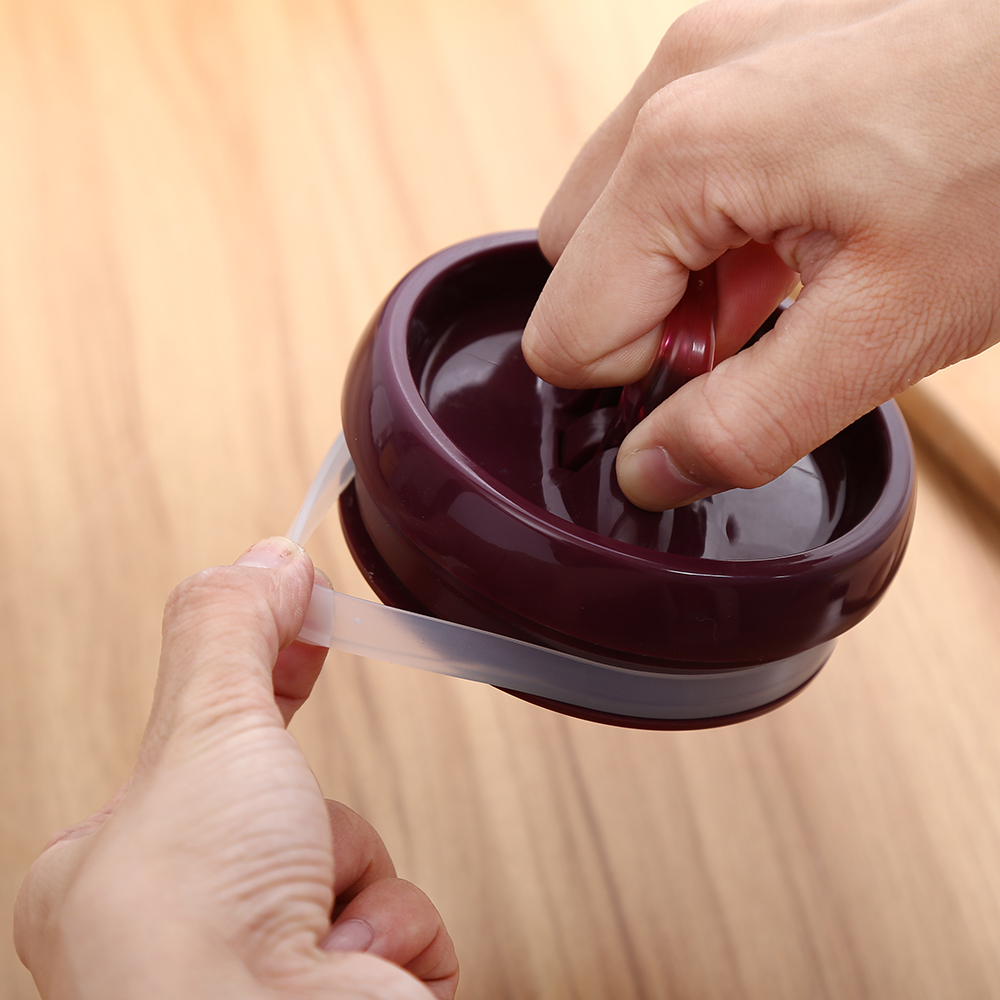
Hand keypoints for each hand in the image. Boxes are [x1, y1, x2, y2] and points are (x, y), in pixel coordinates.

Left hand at [14, 538, 458, 999]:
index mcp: (115, 866)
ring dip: (355, 878)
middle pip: (295, 802)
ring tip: (308, 922)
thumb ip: (230, 632)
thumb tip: (264, 562)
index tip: (305, 618)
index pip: (205, 738)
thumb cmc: (193, 933)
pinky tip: (351, 966)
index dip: (264, 673)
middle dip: (313, 819)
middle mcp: (183, 927)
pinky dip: (394, 932)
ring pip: (354, 856)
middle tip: (289, 836)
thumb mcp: (204, 732)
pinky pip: (405, 919)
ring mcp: (266, 970)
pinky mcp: (345, 997)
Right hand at [522, 0, 999, 508]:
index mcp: (684, 151)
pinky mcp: (743, 52)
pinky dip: (705, 225)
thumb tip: (648, 472)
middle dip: (650, 326)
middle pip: (578, 267)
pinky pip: (667, 167)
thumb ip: (746, 422)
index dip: (640, 385)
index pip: (566, 330)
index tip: (728, 381)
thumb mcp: (885, 330)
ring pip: (615, 217)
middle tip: (759, 334)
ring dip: (676, 276)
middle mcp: (675, 83)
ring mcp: (708, 53)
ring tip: (783, 281)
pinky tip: (786, 237)